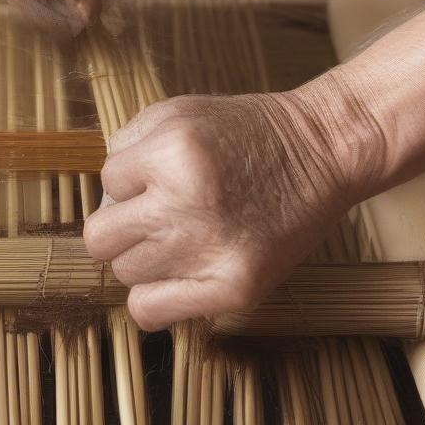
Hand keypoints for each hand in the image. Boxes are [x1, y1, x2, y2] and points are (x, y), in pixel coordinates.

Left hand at [83, 81, 378, 330]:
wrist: (323, 152)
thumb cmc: (247, 132)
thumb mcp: (181, 113)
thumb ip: (128, 148)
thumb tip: (101, 202)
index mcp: (172, 152)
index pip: (107, 182)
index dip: (134, 178)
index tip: (168, 175)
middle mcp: (185, 204)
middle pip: (101, 239)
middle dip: (124, 224)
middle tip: (160, 214)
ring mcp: (209, 252)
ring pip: (126, 274)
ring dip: (147, 256)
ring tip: (187, 235)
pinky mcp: (232, 289)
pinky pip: (150, 312)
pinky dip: (156, 297)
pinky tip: (181, 273)